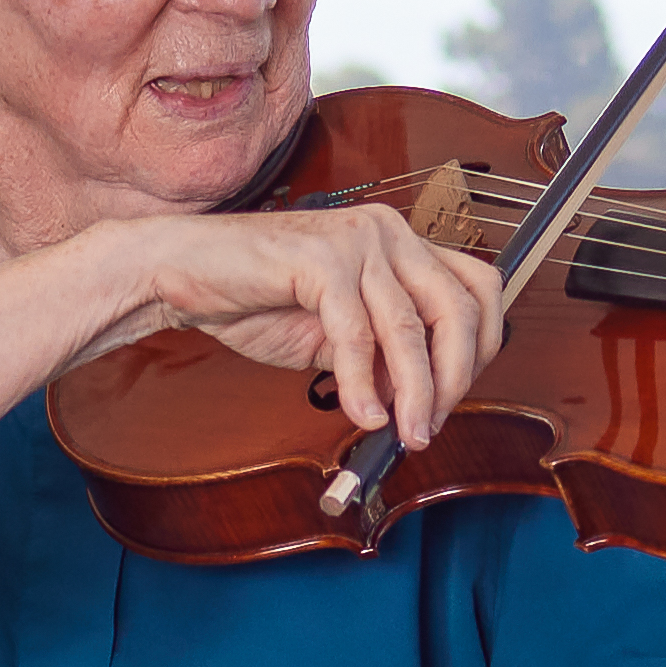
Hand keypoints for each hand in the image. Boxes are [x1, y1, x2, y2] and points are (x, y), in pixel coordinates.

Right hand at [155, 181, 524, 456]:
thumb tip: (423, 400)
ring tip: (405, 434)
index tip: (458, 396)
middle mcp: (388, 232)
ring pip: (410, 328)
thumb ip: (382, 355)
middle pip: (458, 308)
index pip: (478, 287)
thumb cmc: (256, 297)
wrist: (183, 273)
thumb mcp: (337, 334)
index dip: (481, 347)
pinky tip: (362, 413)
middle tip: (432, 425)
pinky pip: (356, 335)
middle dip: (455, 378)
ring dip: (415, 393)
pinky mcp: (321, 259)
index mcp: (400, 243)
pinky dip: (361, 384)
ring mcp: (357, 241)